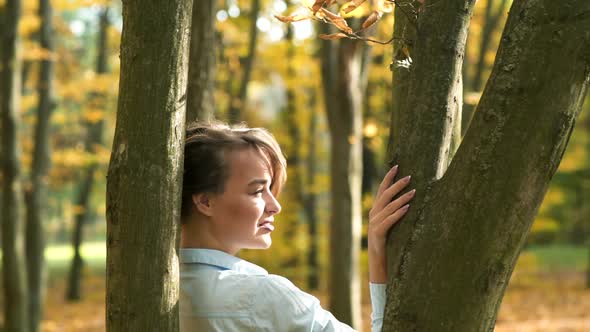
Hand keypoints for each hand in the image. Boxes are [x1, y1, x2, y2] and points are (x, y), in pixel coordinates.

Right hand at [367, 165, 414, 282]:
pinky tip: (407, 208)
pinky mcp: (378, 234)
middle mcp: (373, 215)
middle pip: (384, 195)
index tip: (397, 166)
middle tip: (410, 176)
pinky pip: (388, 221)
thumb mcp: (391, 226)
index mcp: (376, 211)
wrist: (378, 265)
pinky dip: (398, 214)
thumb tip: (410, 200)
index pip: (381, 190)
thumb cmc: (388, 245)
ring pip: (388, 207)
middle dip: (397, 185)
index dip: (388, 178)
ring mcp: (374, 224)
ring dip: (401, 198)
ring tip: (414, 191)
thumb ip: (395, 213)